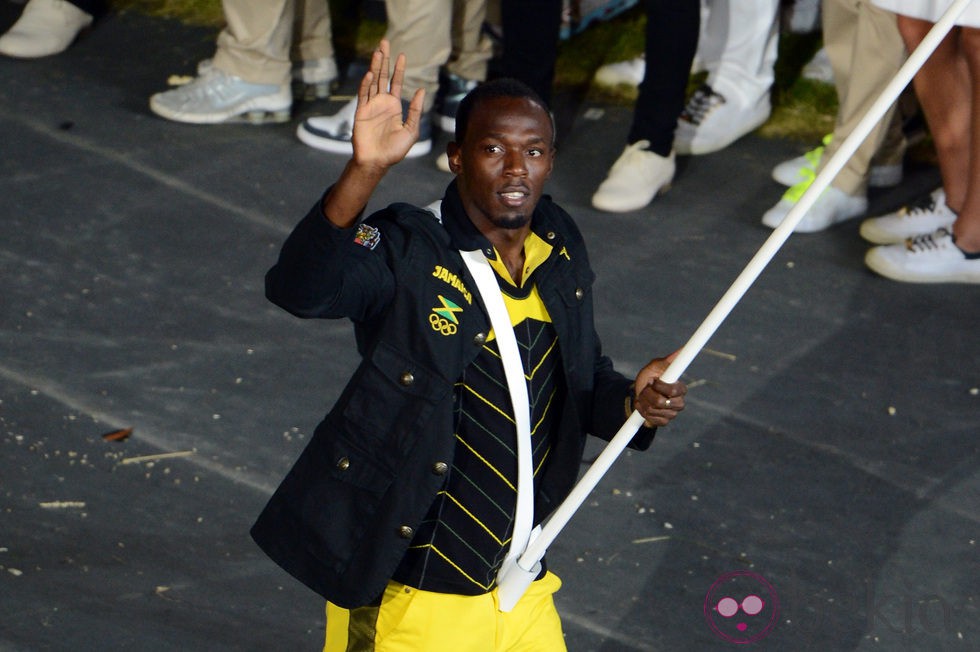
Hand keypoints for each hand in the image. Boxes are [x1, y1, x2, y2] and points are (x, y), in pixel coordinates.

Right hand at [351, 39, 425, 168]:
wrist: (377, 161)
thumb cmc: (395, 149)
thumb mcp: (411, 130)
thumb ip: (416, 110)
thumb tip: (421, 90)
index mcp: (394, 106)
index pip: (396, 82)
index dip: (398, 69)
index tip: (402, 55)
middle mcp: (381, 102)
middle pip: (383, 76)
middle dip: (384, 60)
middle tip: (385, 42)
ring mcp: (370, 106)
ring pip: (372, 81)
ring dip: (375, 66)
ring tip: (378, 51)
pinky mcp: (361, 112)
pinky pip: (363, 95)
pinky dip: (366, 84)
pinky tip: (371, 74)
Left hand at [633, 352, 685, 427]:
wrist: (640, 394)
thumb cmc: (649, 377)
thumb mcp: (654, 367)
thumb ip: (667, 361)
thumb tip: (681, 350)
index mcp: (680, 388)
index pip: (675, 390)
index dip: (661, 387)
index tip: (653, 382)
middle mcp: (679, 402)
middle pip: (660, 402)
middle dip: (648, 394)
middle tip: (646, 388)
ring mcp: (672, 413)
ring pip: (652, 409)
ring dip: (643, 401)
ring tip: (644, 395)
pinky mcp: (664, 422)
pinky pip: (651, 419)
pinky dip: (642, 411)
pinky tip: (644, 405)